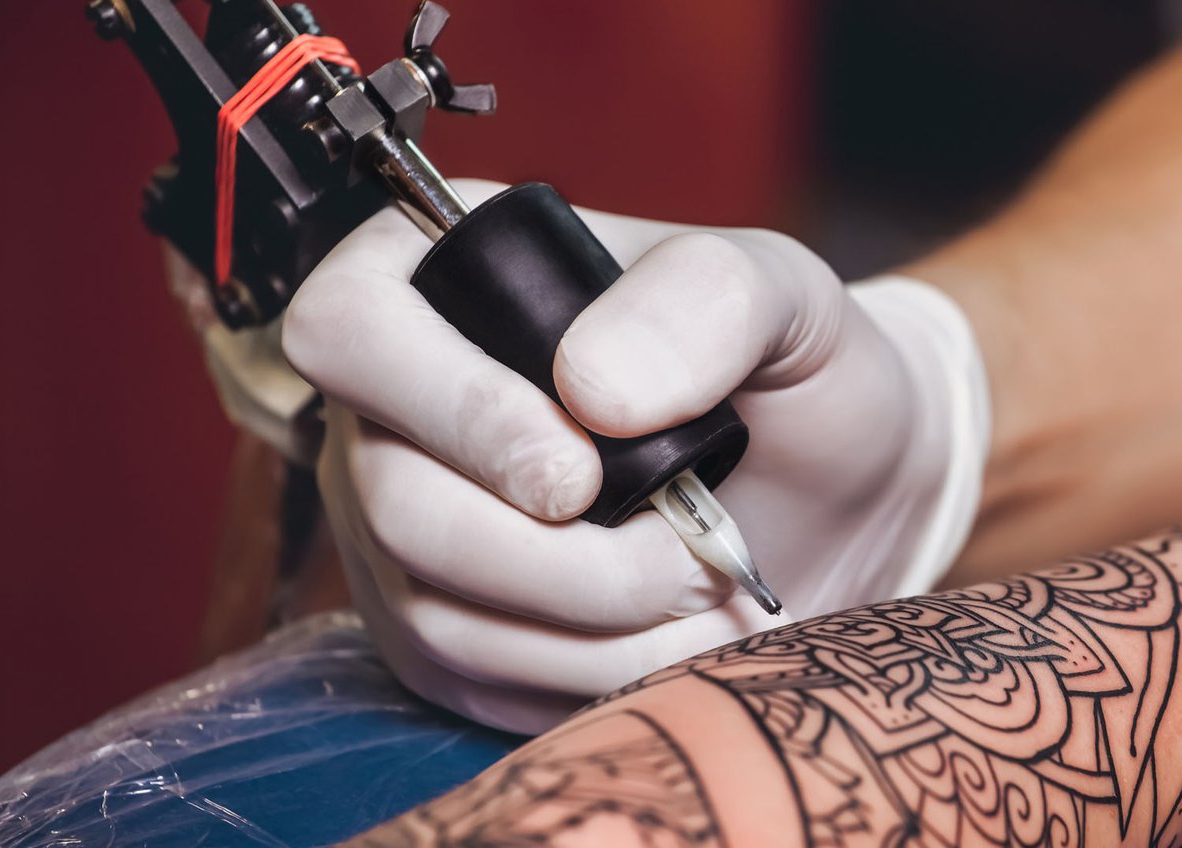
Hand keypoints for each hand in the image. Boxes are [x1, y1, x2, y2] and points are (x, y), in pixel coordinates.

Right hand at [283, 180, 988, 731]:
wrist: (834, 499)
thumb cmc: (794, 378)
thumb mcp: (783, 295)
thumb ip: (703, 300)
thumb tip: (590, 389)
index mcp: (451, 281)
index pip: (348, 326)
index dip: (452, 407)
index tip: (579, 468)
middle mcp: (402, 410)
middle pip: (395, 502)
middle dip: (560, 556)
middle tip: (688, 550)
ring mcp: (410, 529)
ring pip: (437, 610)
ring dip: (593, 625)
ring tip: (701, 586)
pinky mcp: (446, 633)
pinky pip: (474, 684)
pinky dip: (592, 677)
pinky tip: (671, 637)